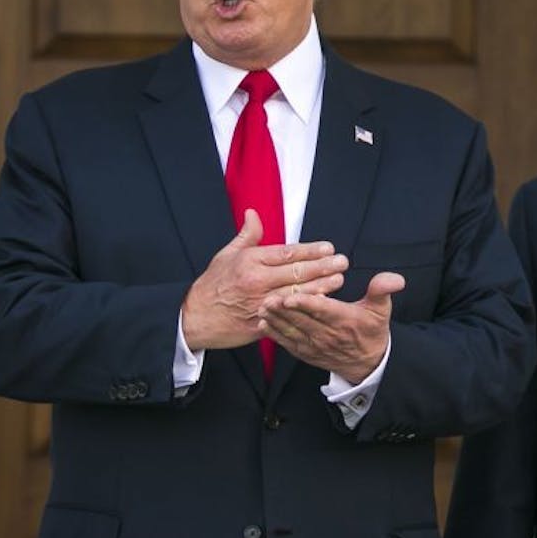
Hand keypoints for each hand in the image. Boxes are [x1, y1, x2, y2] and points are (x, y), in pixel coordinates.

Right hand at [181, 210, 347, 350]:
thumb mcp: (226, 255)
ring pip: (296, 294)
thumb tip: (253, 213)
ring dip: (321, 287)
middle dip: (323, 267)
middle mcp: (256, 281)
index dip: (310, 250)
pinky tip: (321, 305)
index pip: (287, 253)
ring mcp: (259, 303)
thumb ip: (246, 236)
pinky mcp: (260, 323)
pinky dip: (304, 310)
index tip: (328, 247)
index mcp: (250, 261)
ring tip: (339, 280)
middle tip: (343, 262)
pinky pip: (287, 316)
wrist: (193, 318)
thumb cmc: (212, 285)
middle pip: (296, 273)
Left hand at [259, 271, 404, 383]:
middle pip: (303, 320)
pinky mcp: (306, 353)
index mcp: (345, 320)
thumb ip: (382, 291)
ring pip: (292, 331)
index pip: (323, 311)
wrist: (368, 363)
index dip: (306, 304)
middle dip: (284, 310)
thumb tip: (395, 278)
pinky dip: (275, 334)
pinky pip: (288, 343)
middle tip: (267, 297)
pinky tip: (263, 323)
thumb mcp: (381, 310)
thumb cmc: (372, 331)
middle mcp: (328, 335)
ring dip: (276, 320)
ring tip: (261, 307)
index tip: (291, 295)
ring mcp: (315, 346)